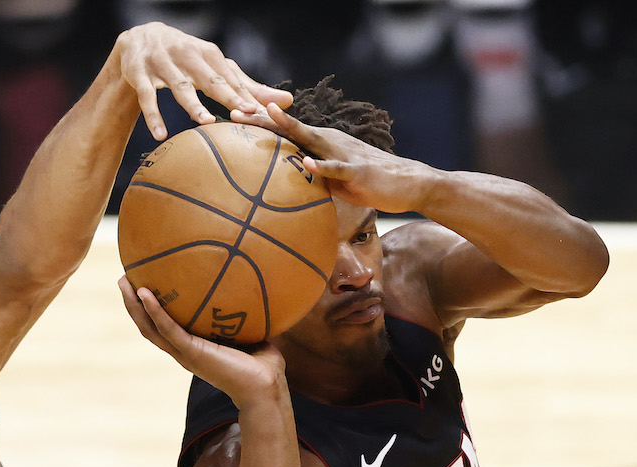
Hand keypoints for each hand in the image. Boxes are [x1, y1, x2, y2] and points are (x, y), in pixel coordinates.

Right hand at [116, 22, 292, 141]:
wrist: (139, 38)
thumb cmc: (185, 58)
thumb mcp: (214, 68)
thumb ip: (246, 86)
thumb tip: (287, 101)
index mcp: (208, 54)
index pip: (231, 78)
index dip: (246, 95)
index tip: (262, 112)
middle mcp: (187, 55)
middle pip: (210, 78)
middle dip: (227, 95)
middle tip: (245, 113)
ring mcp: (162, 64)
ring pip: (180, 86)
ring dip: (193, 104)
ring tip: (206, 123)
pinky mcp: (139, 74)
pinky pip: (147, 97)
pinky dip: (153, 115)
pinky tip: (160, 135)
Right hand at [118, 276, 287, 407]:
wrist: (266, 387)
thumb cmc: (262, 364)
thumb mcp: (248, 331)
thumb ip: (242, 313)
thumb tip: (251, 285)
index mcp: (192, 348)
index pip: (163, 328)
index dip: (150, 310)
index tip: (143, 286)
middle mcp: (183, 352)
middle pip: (148, 327)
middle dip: (133, 305)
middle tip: (124, 280)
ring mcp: (185, 353)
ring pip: (150, 329)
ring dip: (135, 306)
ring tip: (125, 283)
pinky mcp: (192, 352)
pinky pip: (168, 329)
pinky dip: (154, 311)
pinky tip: (145, 293)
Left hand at [232, 102, 437, 214]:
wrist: (407, 184)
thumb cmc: (365, 183)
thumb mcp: (328, 180)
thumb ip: (304, 177)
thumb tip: (277, 186)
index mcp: (319, 144)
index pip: (283, 131)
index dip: (258, 123)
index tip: (229, 117)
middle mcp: (328, 142)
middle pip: (290, 128)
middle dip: (262, 118)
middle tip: (234, 110)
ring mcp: (342, 154)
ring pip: (311, 139)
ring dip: (289, 127)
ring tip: (268, 115)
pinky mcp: (357, 171)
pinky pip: (336, 169)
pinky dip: (321, 167)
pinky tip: (306, 163)